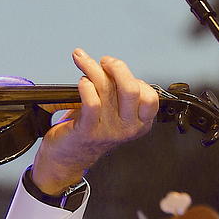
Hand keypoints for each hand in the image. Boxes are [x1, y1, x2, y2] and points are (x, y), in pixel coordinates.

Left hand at [31, 48, 158, 193]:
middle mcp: (128, 128)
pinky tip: (81, 82)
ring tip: (82, 60)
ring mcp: (109, 131)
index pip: (150, 97)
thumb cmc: (89, 130)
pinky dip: (85, 87)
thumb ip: (119, 94)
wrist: (67, 157)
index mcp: (140, 123)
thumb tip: (112, 66)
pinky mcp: (88, 131)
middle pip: (130, 89)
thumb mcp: (114, 113)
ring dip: (92, 69)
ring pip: (106, 89)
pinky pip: (91, 102)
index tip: (117, 70)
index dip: (135, 78)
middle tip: (103, 62)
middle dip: (116, 67)